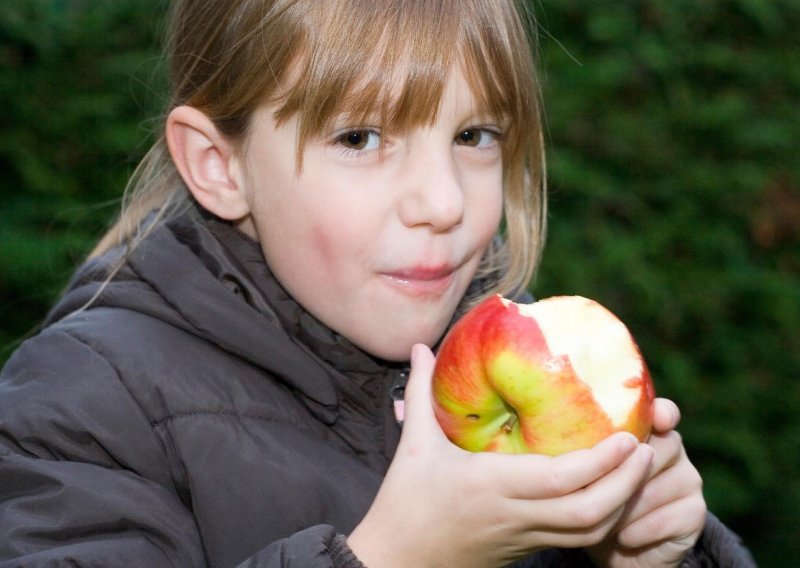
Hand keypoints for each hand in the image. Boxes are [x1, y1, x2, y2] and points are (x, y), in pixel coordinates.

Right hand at [347, 344, 654, 567]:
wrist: (396, 562)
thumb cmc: (403, 503)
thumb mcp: (413, 446)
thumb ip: (421, 393)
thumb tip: (421, 348)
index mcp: (491, 486)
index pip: (562, 480)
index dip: (603, 461)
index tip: (628, 435)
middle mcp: (515, 515)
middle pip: (591, 513)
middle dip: (627, 483)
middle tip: (646, 448)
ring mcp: (524, 537)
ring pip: (590, 533)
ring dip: (621, 503)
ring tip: (636, 468)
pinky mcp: (524, 549)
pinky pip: (575, 539)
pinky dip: (602, 518)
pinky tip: (608, 493)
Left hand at [587, 399, 706, 566]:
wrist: (616, 546)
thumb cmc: (592, 498)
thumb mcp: (581, 469)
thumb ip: (580, 447)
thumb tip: (545, 426)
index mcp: (647, 430)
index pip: (662, 412)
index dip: (661, 413)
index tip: (656, 420)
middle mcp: (673, 449)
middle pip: (655, 451)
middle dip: (620, 475)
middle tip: (592, 492)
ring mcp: (688, 480)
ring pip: (654, 489)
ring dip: (623, 508)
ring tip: (600, 520)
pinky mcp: (695, 513)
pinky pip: (664, 519)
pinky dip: (637, 530)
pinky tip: (622, 537)